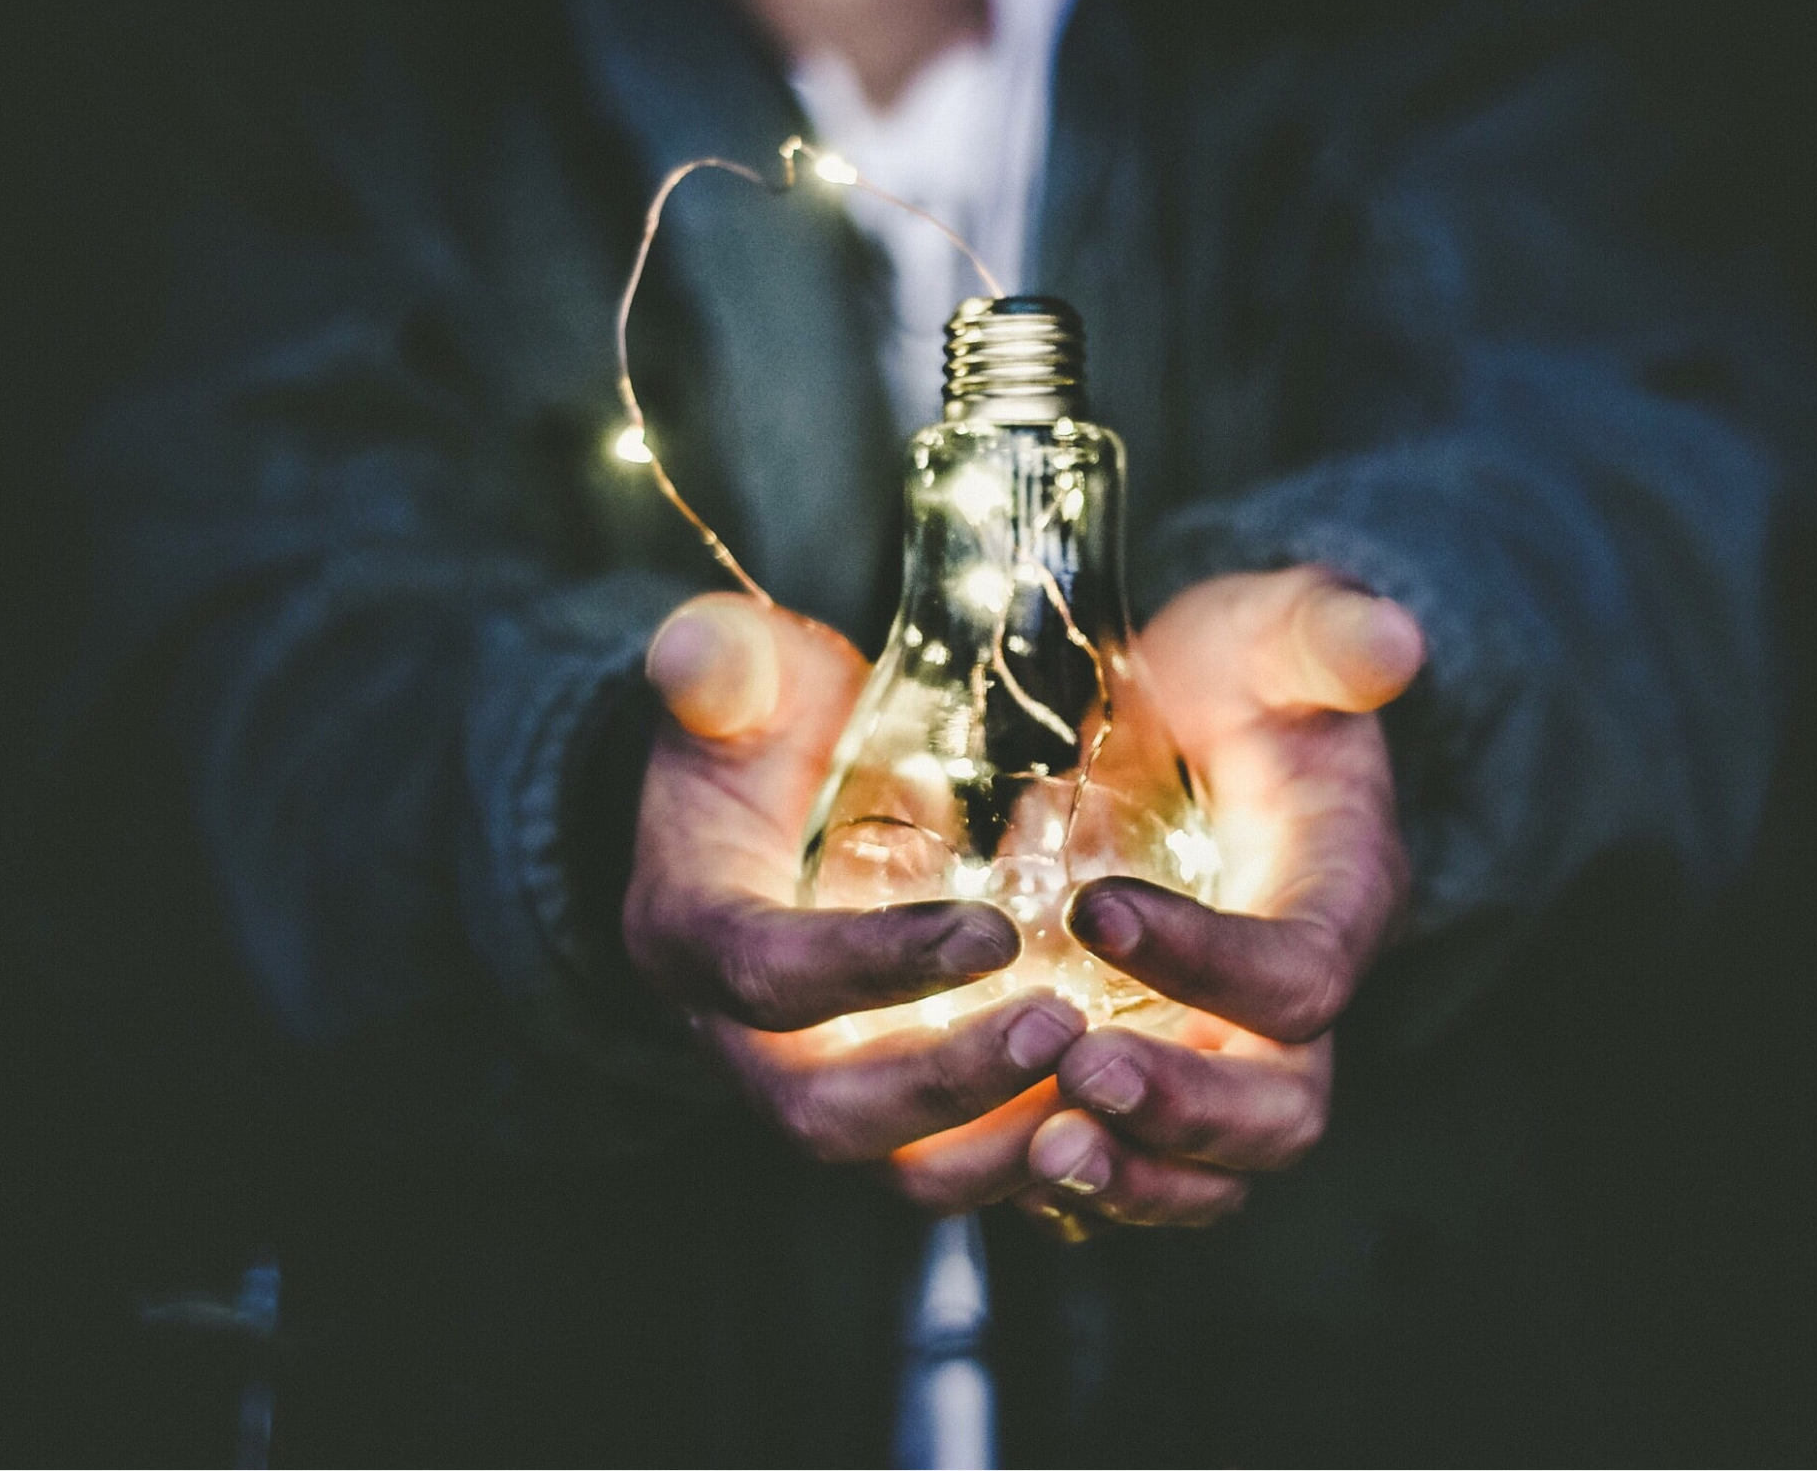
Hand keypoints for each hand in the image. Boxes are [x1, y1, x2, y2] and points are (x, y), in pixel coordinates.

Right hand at [624, 593, 1087, 1208]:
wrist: (769, 807)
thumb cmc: (764, 732)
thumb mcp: (742, 682)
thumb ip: (723, 666)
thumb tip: (695, 649)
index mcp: (693, 934)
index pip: (768, 975)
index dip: (873, 966)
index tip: (993, 932)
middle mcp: (742, 1040)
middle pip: (826, 1113)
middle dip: (946, 1085)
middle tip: (1064, 1027)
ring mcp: (819, 1084)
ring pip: (898, 1167)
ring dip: (1001, 1146)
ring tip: (1110, 1087)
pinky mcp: (889, 1109)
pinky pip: (956, 1167)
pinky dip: (1036, 1160)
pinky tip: (1124, 1119)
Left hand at [1017, 568, 1424, 1234]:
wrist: (1199, 724)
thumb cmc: (1239, 677)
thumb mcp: (1275, 633)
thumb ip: (1325, 635)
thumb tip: (1392, 640)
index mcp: (1339, 900)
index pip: (1301, 972)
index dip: (1210, 960)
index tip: (1095, 908)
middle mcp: (1295, 1004)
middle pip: (1280, 1109)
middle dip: (1185, 1109)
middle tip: (1078, 1074)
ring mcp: (1227, 1052)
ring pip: (1213, 1170)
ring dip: (1132, 1177)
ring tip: (1041, 1149)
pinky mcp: (1161, 1072)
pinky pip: (1139, 1168)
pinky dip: (1083, 1185)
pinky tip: (999, 1156)